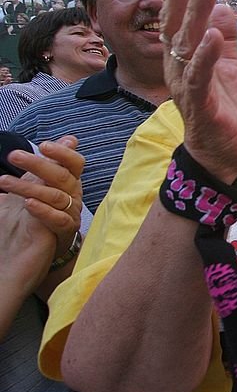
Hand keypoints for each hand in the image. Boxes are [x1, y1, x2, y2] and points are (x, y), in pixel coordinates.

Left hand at [0, 136, 83, 295]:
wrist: (35, 251)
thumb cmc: (36, 215)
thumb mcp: (38, 186)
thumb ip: (47, 165)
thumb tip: (70, 139)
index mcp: (68, 183)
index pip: (74, 163)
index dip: (62, 153)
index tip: (43, 145)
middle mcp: (74, 196)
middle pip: (63, 176)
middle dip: (38, 164)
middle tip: (14, 156)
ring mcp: (71, 213)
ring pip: (56, 196)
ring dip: (28, 187)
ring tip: (4, 183)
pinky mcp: (65, 231)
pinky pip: (58, 219)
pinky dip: (42, 210)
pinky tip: (27, 204)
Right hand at [160, 0, 236, 183]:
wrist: (223, 155)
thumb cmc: (223, 110)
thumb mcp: (228, 67)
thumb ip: (225, 39)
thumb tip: (223, 8)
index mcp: (186, 56)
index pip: (180, 14)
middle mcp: (179, 67)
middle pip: (176, 21)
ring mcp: (187, 85)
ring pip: (187, 45)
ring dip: (195, 15)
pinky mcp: (201, 105)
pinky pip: (200, 77)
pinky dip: (206, 56)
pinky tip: (213, 35)